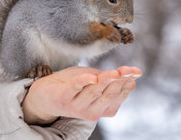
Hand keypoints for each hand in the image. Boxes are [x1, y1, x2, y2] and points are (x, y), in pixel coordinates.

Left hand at [21, 65, 141, 124]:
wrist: (44, 95)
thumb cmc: (73, 86)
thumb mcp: (95, 82)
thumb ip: (111, 81)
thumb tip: (134, 78)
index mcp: (103, 108)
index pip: (119, 94)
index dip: (128, 82)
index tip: (136, 72)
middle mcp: (92, 110)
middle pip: (109, 93)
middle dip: (120, 81)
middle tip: (130, 71)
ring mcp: (77, 104)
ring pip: (95, 90)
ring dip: (106, 80)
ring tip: (116, 72)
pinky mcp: (64, 96)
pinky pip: (76, 88)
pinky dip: (84, 81)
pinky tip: (91, 76)